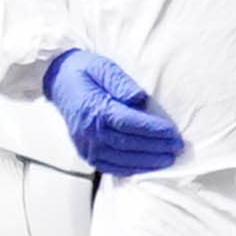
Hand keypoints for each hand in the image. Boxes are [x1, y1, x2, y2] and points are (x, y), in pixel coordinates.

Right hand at [44, 45, 182, 180]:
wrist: (58, 80)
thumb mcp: (103, 67)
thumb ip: (120, 82)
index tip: (173, 134)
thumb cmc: (82, 71)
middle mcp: (89, 131)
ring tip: (166, 160)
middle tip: (177, 148)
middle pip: (128, 145)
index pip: (130, 124)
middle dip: (156, 148)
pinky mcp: (85, 151)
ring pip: (121, 160)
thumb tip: (139, 98)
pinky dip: (129, 169)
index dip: (154, 131)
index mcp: (94, 109)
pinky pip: (109, 166)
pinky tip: (144, 167)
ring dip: (146, 162)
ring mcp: (85, 144)